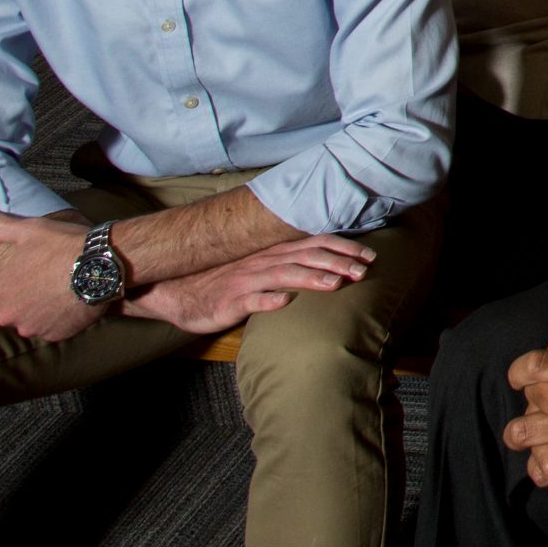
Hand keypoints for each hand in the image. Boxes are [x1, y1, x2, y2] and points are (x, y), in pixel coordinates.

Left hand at [0, 205, 105, 343]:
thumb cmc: (60, 245)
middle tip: (46, 282)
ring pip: (32, 322)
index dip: (12, 283)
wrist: (100, 264)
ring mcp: (33, 328)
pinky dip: (60, 320)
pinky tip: (71, 302)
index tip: (29, 273)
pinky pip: (53, 330)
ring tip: (61, 292)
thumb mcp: (26, 230)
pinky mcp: (56, 336)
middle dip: (24, 301)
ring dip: (41, 312)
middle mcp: (9, 315)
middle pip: (11, 311)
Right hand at [122, 235, 374, 335]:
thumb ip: (289, 266)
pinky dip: (268, 299)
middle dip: (337, 261)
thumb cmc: (225, 282)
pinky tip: (284, 302)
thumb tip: (327, 265)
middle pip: (305, 256)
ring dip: (310, 277)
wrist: (177, 292)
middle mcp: (263, 262)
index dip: (342, 248)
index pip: (314, 244)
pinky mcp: (229, 301)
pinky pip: (250, 300)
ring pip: (282, 275)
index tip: (369, 256)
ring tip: (335, 283)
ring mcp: (246, 281)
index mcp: (273, 254)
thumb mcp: (260, 270)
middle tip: (364, 271)